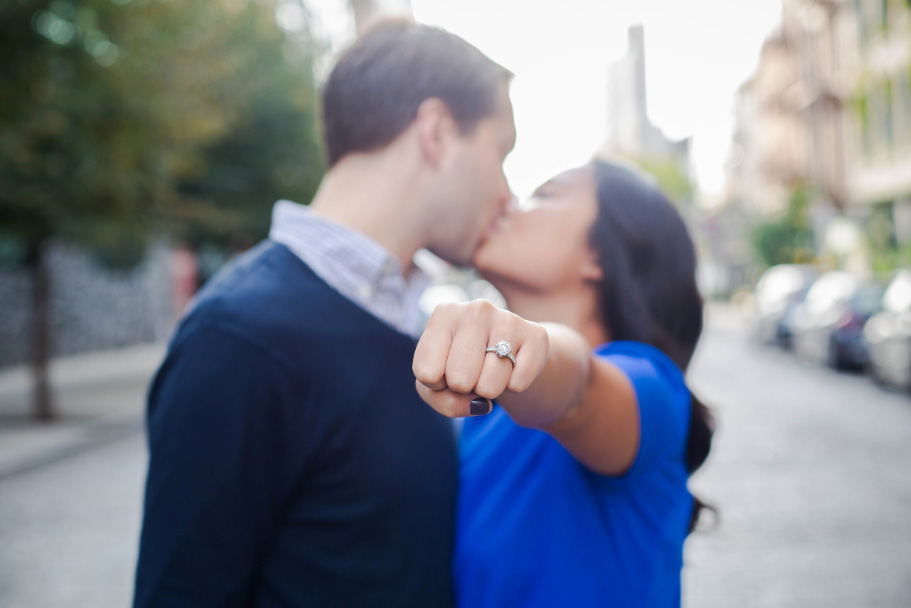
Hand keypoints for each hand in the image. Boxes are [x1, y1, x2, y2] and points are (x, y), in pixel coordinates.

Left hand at [413, 300, 549, 416]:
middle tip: (472, 372)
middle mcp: (476, 309)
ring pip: (490, 386)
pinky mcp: (536, 335)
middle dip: (464, 388)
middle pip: (459, 380)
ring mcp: (508, 319)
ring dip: (489, 390)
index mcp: (444, 314)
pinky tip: (512, 368)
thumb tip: (480, 404)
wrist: (508, 353)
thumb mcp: (437, 386)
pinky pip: (518, 385)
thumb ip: (442, 401)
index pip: (427, 373)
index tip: (445, 370)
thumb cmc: (460, 367)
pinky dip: (513, 387)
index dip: (437, 383)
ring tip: (491, 369)